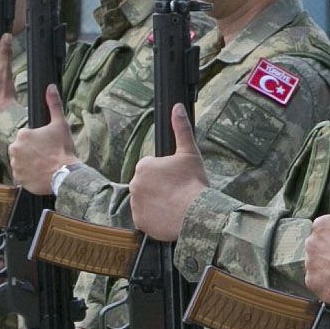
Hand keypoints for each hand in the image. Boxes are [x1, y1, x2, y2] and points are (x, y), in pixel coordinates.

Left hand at [8, 88, 75, 195]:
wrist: (65, 175)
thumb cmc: (63, 149)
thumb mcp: (60, 124)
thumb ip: (54, 104)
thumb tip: (50, 87)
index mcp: (22, 135)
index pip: (26, 135)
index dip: (37, 139)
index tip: (47, 144)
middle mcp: (14, 149)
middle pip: (22, 148)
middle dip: (31, 151)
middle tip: (46, 155)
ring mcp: (15, 165)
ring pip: (20, 161)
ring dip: (29, 162)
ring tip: (44, 165)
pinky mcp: (18, 179)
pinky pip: (21, 175)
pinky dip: (28, 175)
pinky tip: (40, 173)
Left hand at [130, 105, 208, 241]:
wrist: (195, 214)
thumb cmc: (193, 183)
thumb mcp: (189, 152)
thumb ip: (181, 128)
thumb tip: (177, 107)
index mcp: (144, 166)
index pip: (152, 169)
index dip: (167, 175)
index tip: (178, 180)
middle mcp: (134, 184)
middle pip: (148, 185)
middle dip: (160, 188)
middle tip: (177, 193)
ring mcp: (135, 204)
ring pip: (146, 201)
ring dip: (157, 203)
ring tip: (174, 205)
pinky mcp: (139, 221)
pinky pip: (146, 218)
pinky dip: (154, 218)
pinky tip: (168, 216)